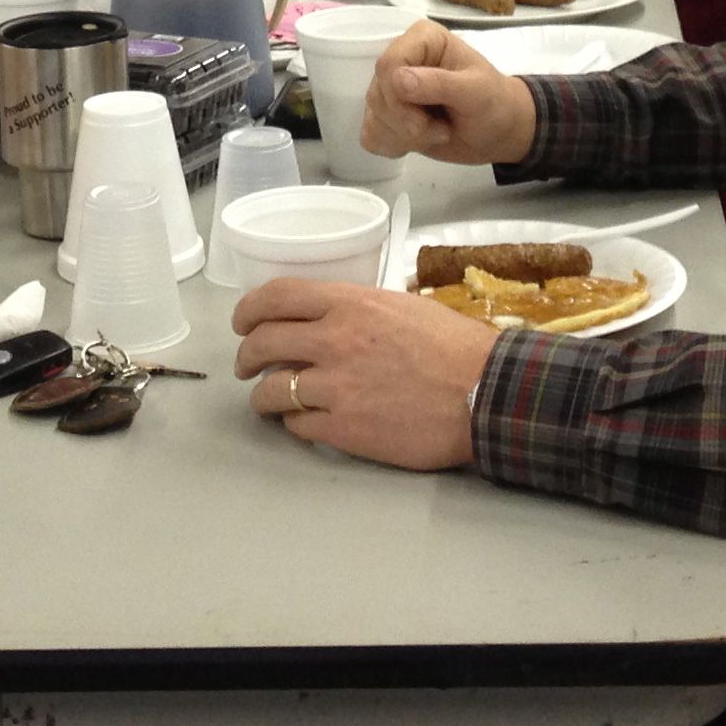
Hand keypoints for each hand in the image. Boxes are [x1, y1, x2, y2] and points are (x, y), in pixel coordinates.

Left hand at [232, 278, 498, 470]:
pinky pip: (297, 425)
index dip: (249, 309)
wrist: (483, 393)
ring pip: (270, 390)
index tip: (242, 322)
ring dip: (262, 395)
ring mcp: (336, 387)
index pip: (276, 296)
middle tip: (246, 365)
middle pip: (263, 343)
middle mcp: (334, 341)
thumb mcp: (403, 306)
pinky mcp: (345, 428)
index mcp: (349, 304)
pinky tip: (304, 421)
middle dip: (246, 355)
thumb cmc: (453, 347)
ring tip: (268, 400)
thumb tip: (332, 318)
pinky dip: (294, 423)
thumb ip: (359, 310)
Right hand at [359, 19, 537, 164]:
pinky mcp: (388, 114)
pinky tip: (419, 141)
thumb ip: (439, 83)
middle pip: (378, 93)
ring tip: (437, 131)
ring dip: (405, 136)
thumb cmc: (494, 104)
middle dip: (407, 122)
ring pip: (373, 115)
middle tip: (441, 128)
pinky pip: (370, 133)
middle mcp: (402, 58)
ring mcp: (392, 87)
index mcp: (422, 39)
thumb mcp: (475, 92)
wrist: (499, 132)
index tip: (428, 119)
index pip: (388, 64)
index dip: (400, 98)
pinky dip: (393, 144)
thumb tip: (398, 81)